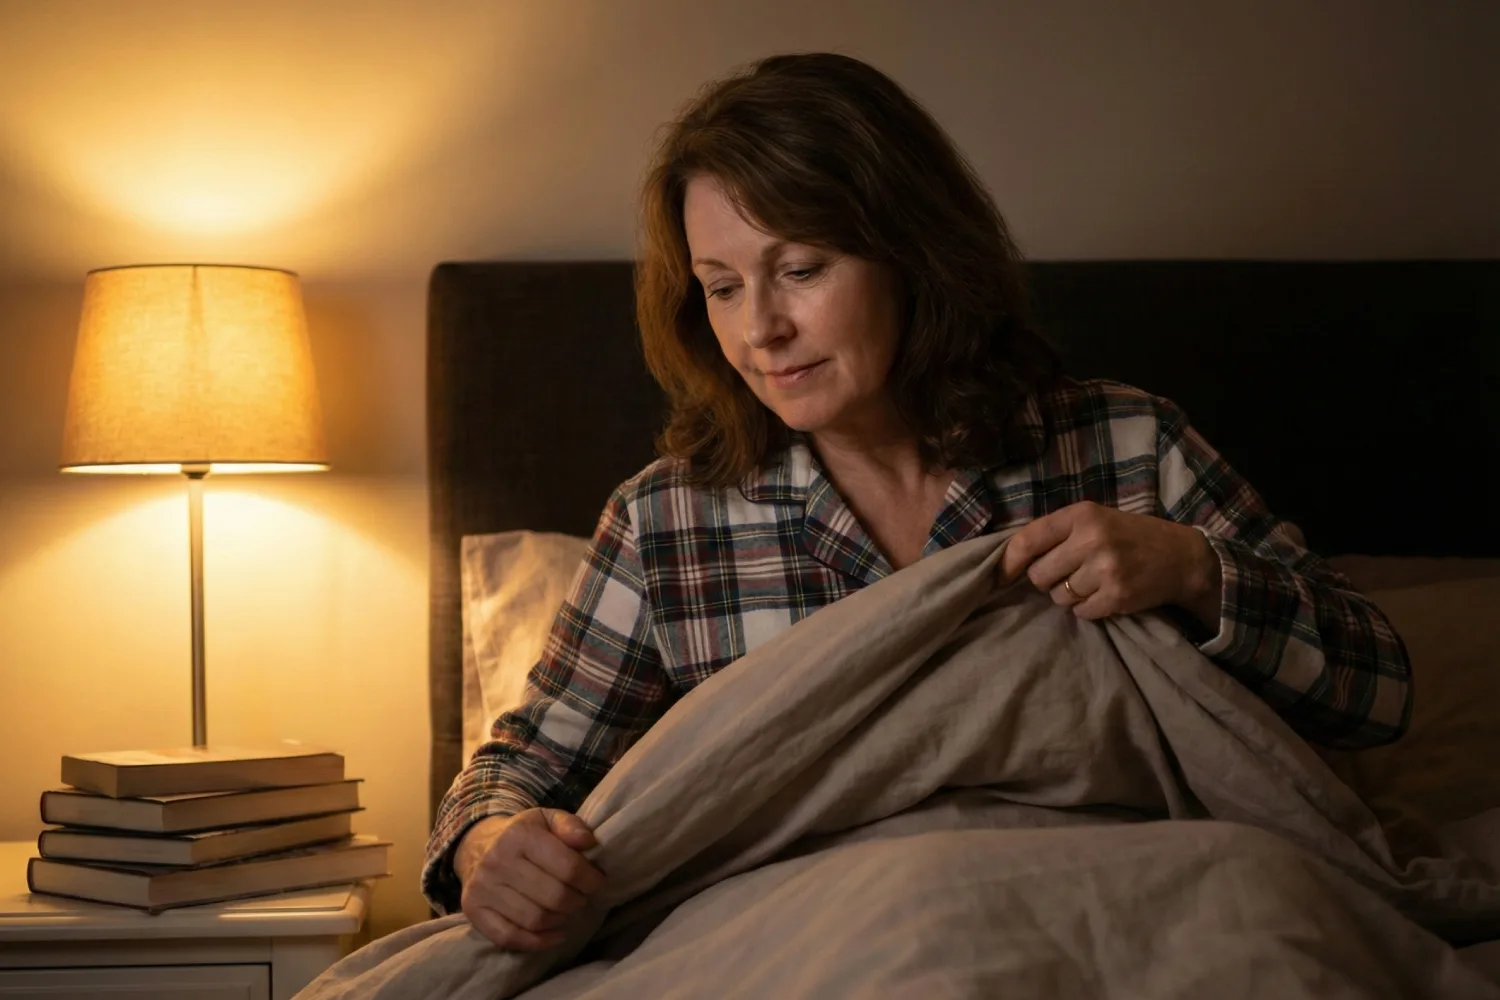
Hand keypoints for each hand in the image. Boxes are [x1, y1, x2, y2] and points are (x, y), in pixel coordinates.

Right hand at [456, 808, 606, 951]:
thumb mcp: (547, 819)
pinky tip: (554, 934)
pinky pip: (509, 937)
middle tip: (581, 897)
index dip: (591, 880)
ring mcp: (482, 888)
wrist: (477, 845)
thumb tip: (589, 842)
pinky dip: (537, 942)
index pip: (568, 867)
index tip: (597, 882)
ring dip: (559, 920)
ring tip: (566, 910)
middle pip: (554, 897)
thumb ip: (571, 826)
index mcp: (519, 835)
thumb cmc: (523, 835)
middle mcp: (497, 861)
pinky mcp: (473, 910)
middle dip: (577, 901)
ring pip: (535, 920)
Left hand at [999, 501, 1221, 627]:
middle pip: (1038, 575)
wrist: (1181, 557)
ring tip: (1092, 581)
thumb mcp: (1094, 520)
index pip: (1027, 540)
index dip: (1008, 563)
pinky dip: (1088, 608)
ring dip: (1069, 595)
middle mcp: (1091, 539)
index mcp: (1081, 514)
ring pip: (1058, 597)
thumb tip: (1008, 562)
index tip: (999, 578)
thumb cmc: (1129, 536)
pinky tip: (1105, 594)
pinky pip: (1081, 612)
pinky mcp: (1117, 596)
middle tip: (1069, 573)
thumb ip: (1056, 533)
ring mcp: (1105, 569)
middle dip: (1048, 580)